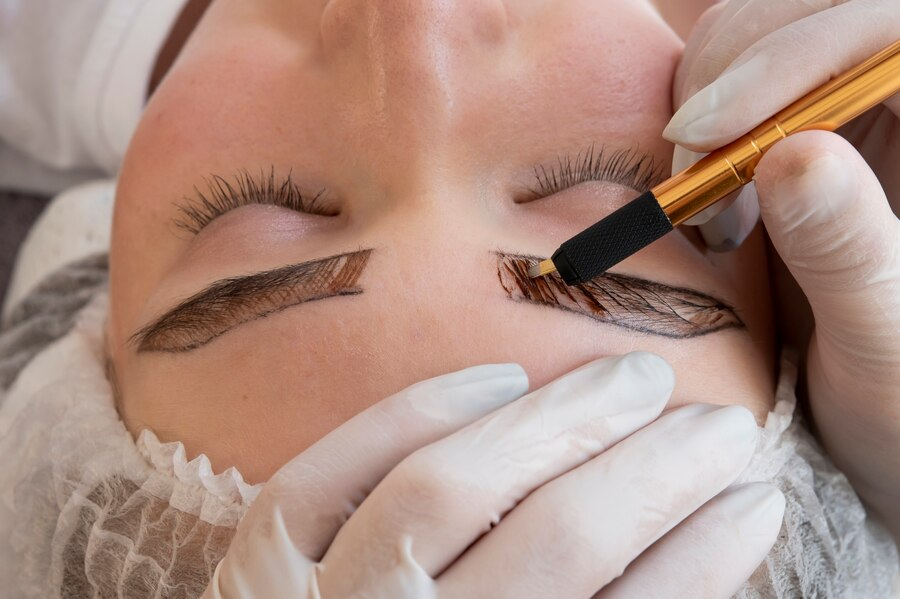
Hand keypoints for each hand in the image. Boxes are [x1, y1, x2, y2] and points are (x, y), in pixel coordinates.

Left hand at [203, 353, 783, 597]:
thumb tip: (696, 546)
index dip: (706, 555)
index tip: (758, 497)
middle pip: (555, 540)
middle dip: (654, 472)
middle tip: (718, 425)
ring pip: (448, 487)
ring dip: (558, 420)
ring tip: (634, 379)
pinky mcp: (257, 563)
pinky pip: (329, 470)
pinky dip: (416, 412)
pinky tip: (499, 377)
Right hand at [664, 0, 899, 536]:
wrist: (891, 431)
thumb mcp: (886, 345)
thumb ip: (849, 250)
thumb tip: (793, 154)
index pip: (886, 29)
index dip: (794, 57)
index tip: (705, 133)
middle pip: (816, 15)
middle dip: (736, 75)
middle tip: (694, 176)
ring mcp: (865, 110)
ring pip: (765, 31)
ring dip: (710, 98)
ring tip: (708, 202)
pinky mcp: (816, 130)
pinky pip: (738, 77)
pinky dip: (699, 120)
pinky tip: (707, 191)